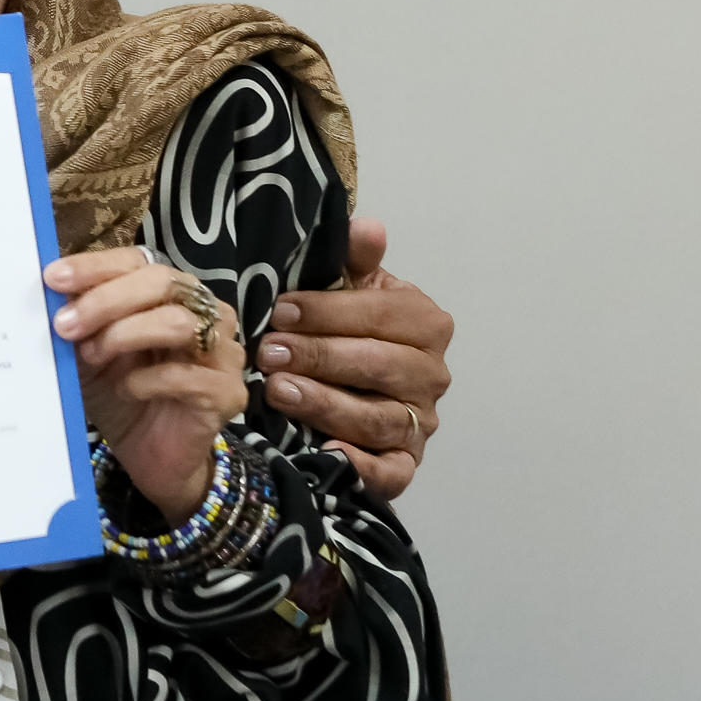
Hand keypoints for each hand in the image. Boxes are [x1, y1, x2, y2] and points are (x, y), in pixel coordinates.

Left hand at [48, 247, 246, 522]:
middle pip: (162, 282)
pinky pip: (188, 375)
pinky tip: (126, 390)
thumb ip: (78, 320)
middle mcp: (205, 312)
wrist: (148, 456)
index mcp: (171, 293)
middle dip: (105, 301)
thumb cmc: (120, 394)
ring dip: (124, 335)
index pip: (138, 261)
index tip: (53, 279)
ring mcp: (223, 351)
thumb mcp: (88, 352)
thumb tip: (49, 291)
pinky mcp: (229, 392)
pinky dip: (146, 380)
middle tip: (64, 325)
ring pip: (178, 322)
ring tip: (92, 356)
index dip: (95, 267)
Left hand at [268, 217, 452, 500]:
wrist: (345, 385)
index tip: (281, 310)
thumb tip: (367, 228)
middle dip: (320, 357)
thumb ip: (353, 259)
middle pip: (380, 366)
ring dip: (325, 404)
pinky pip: (390, 472)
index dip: (330, 311)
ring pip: (377, 418)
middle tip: (268, 352)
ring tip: (276, 391)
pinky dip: (360, 466)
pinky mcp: (404, 465)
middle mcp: (431, 375)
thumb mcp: (346, 288)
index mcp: (425, 323)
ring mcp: (420, 423)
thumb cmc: (344, 328)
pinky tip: (322, 452)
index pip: (383, 314)